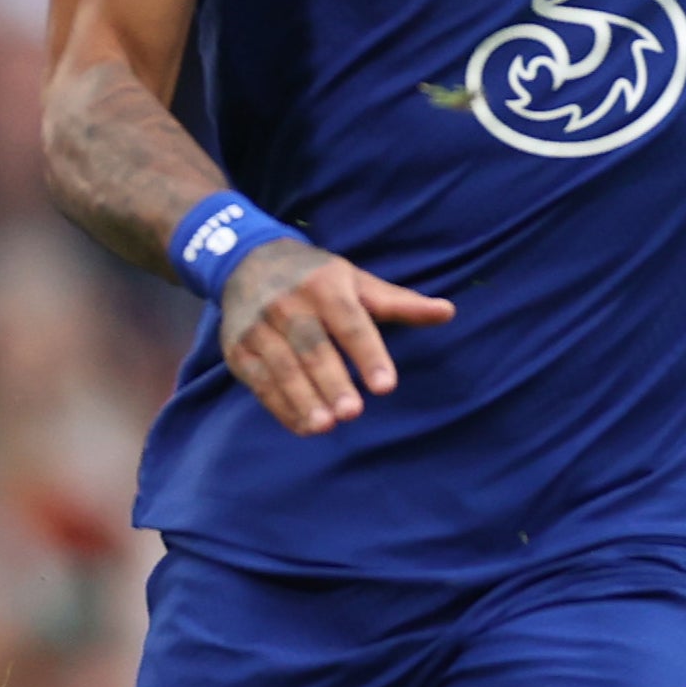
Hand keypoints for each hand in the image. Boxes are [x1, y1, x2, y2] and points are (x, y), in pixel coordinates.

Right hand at [219, 239, 454, 436]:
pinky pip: (260, 381)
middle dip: (331, 381)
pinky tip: (304, 426)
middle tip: (352, 413)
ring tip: (325, 426)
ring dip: (303, 398)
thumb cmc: (315, 278)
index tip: (386, 387)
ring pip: (283, 366)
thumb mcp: (357, 281)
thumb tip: (448, 312)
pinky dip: (280, 406)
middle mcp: (288, 303)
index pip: (351, 323)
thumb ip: (400, 303)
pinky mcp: (238, 348)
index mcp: (325, 285)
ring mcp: (258, 326)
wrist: (247, 260)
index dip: (369, 355)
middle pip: (313, 347)